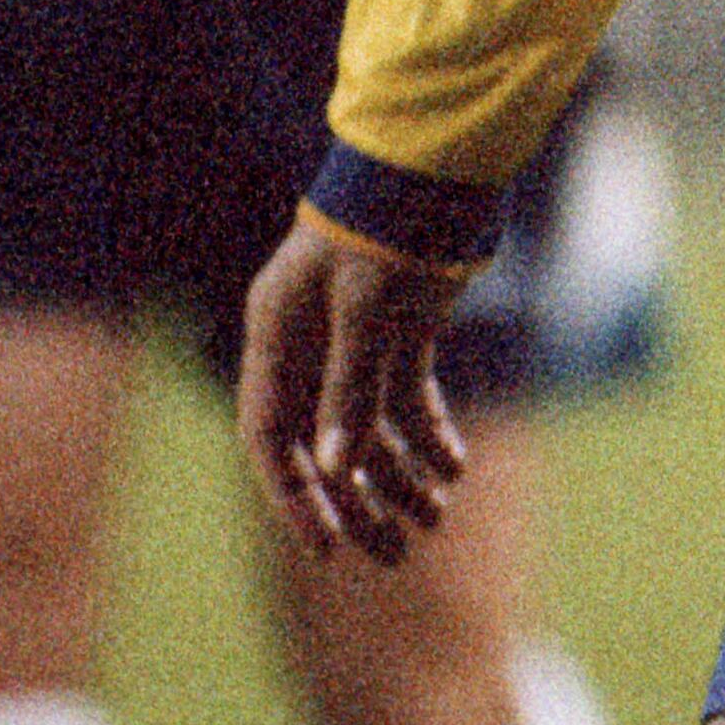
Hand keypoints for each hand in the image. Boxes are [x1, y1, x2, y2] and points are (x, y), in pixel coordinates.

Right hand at [235, 209, 476, 561]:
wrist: (436, 166)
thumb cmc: (387, 226)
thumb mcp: (365, 305)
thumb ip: (350, 385)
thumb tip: (339, 471)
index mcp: (274, 337)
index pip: (271, 437)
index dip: (295, 496)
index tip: (328, 548)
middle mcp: (306, 346)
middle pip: (324, 444)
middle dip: (357, 503)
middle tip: (394, 557)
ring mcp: (353, 339)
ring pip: (369, 429)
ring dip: (399, 476)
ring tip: (435, 523)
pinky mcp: (401, 330)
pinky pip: (407, 399)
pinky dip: (429, 435)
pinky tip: (453, 470)